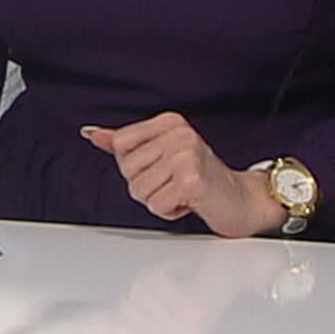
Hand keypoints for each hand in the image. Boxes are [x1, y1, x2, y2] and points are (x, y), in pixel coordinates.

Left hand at [80, 112, 284, 238]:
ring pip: (139, 190)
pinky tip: (189, 202)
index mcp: (169, 122)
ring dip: (158, 200)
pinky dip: (170, 211)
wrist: (243, 200)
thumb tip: (92, 133)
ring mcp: (187, 156)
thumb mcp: (160, 153)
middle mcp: (179, 134)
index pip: (120, 144)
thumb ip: (126, 144)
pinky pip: (156, 205)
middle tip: (174, 182)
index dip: (134, 165)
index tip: (160, 167)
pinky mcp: (192, 181)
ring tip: (181, 192)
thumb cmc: (200, 178)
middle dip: (146, 185)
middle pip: (127, 169)